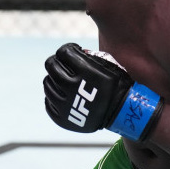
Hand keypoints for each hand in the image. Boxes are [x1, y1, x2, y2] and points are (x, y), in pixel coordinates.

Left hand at [43, 43, 162, 140]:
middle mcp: (72, 88)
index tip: (72, 51)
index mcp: (85, 72)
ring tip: (63, 79)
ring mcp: (65, 105)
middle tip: (63, 63)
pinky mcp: (62, 119)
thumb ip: (90, 55)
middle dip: (56, 61)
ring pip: (47, 83)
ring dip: (54, 78)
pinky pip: (48, 102)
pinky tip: (62, 94)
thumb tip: (74, 51)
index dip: (67, 49)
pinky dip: (53, 96)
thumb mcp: (108, 64)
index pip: (63, 52)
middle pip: (51, 65)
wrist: (122, 113)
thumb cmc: (116, 84)